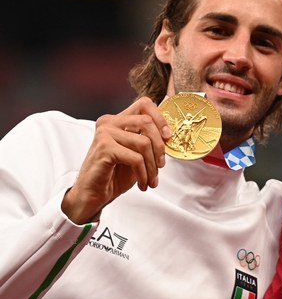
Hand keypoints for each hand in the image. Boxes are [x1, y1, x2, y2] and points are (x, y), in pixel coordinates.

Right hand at [61, 97, 171, 223]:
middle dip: (160, 146)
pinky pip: (136, 158)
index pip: (144, 104)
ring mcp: (105, 133)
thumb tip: (169, 133)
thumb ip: (149, 139)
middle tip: (161, 165)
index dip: (161, 118)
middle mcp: (109, 122)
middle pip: (147, 121)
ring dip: (152, 166)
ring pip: (144, 142)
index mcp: (118, 119)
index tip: (168, 137)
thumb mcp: (136, 153)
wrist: (93, 194)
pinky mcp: (104, 148)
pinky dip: (143, 173)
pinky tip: (142, 183)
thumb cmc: (115, 174)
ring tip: (151, 180)